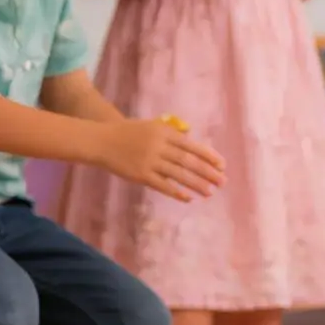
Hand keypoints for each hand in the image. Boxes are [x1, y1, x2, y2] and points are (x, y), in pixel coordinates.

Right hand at [95, 117, 225, 201]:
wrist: (101, 141)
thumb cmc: (129, 133)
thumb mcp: (152, 126)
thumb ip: (172, 134)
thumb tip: (192, 140)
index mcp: (164, 133)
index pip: (192, 146)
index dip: (209, 156)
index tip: (222, 165)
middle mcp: (159, 147)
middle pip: (188, 161)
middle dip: (208, 172)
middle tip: (223, 182)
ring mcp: (149, 161)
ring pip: (178, 175)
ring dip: (196, 184)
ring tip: (210, 192)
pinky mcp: (140, 175)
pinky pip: (162, 186)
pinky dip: (176, 192)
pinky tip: (188, 198)